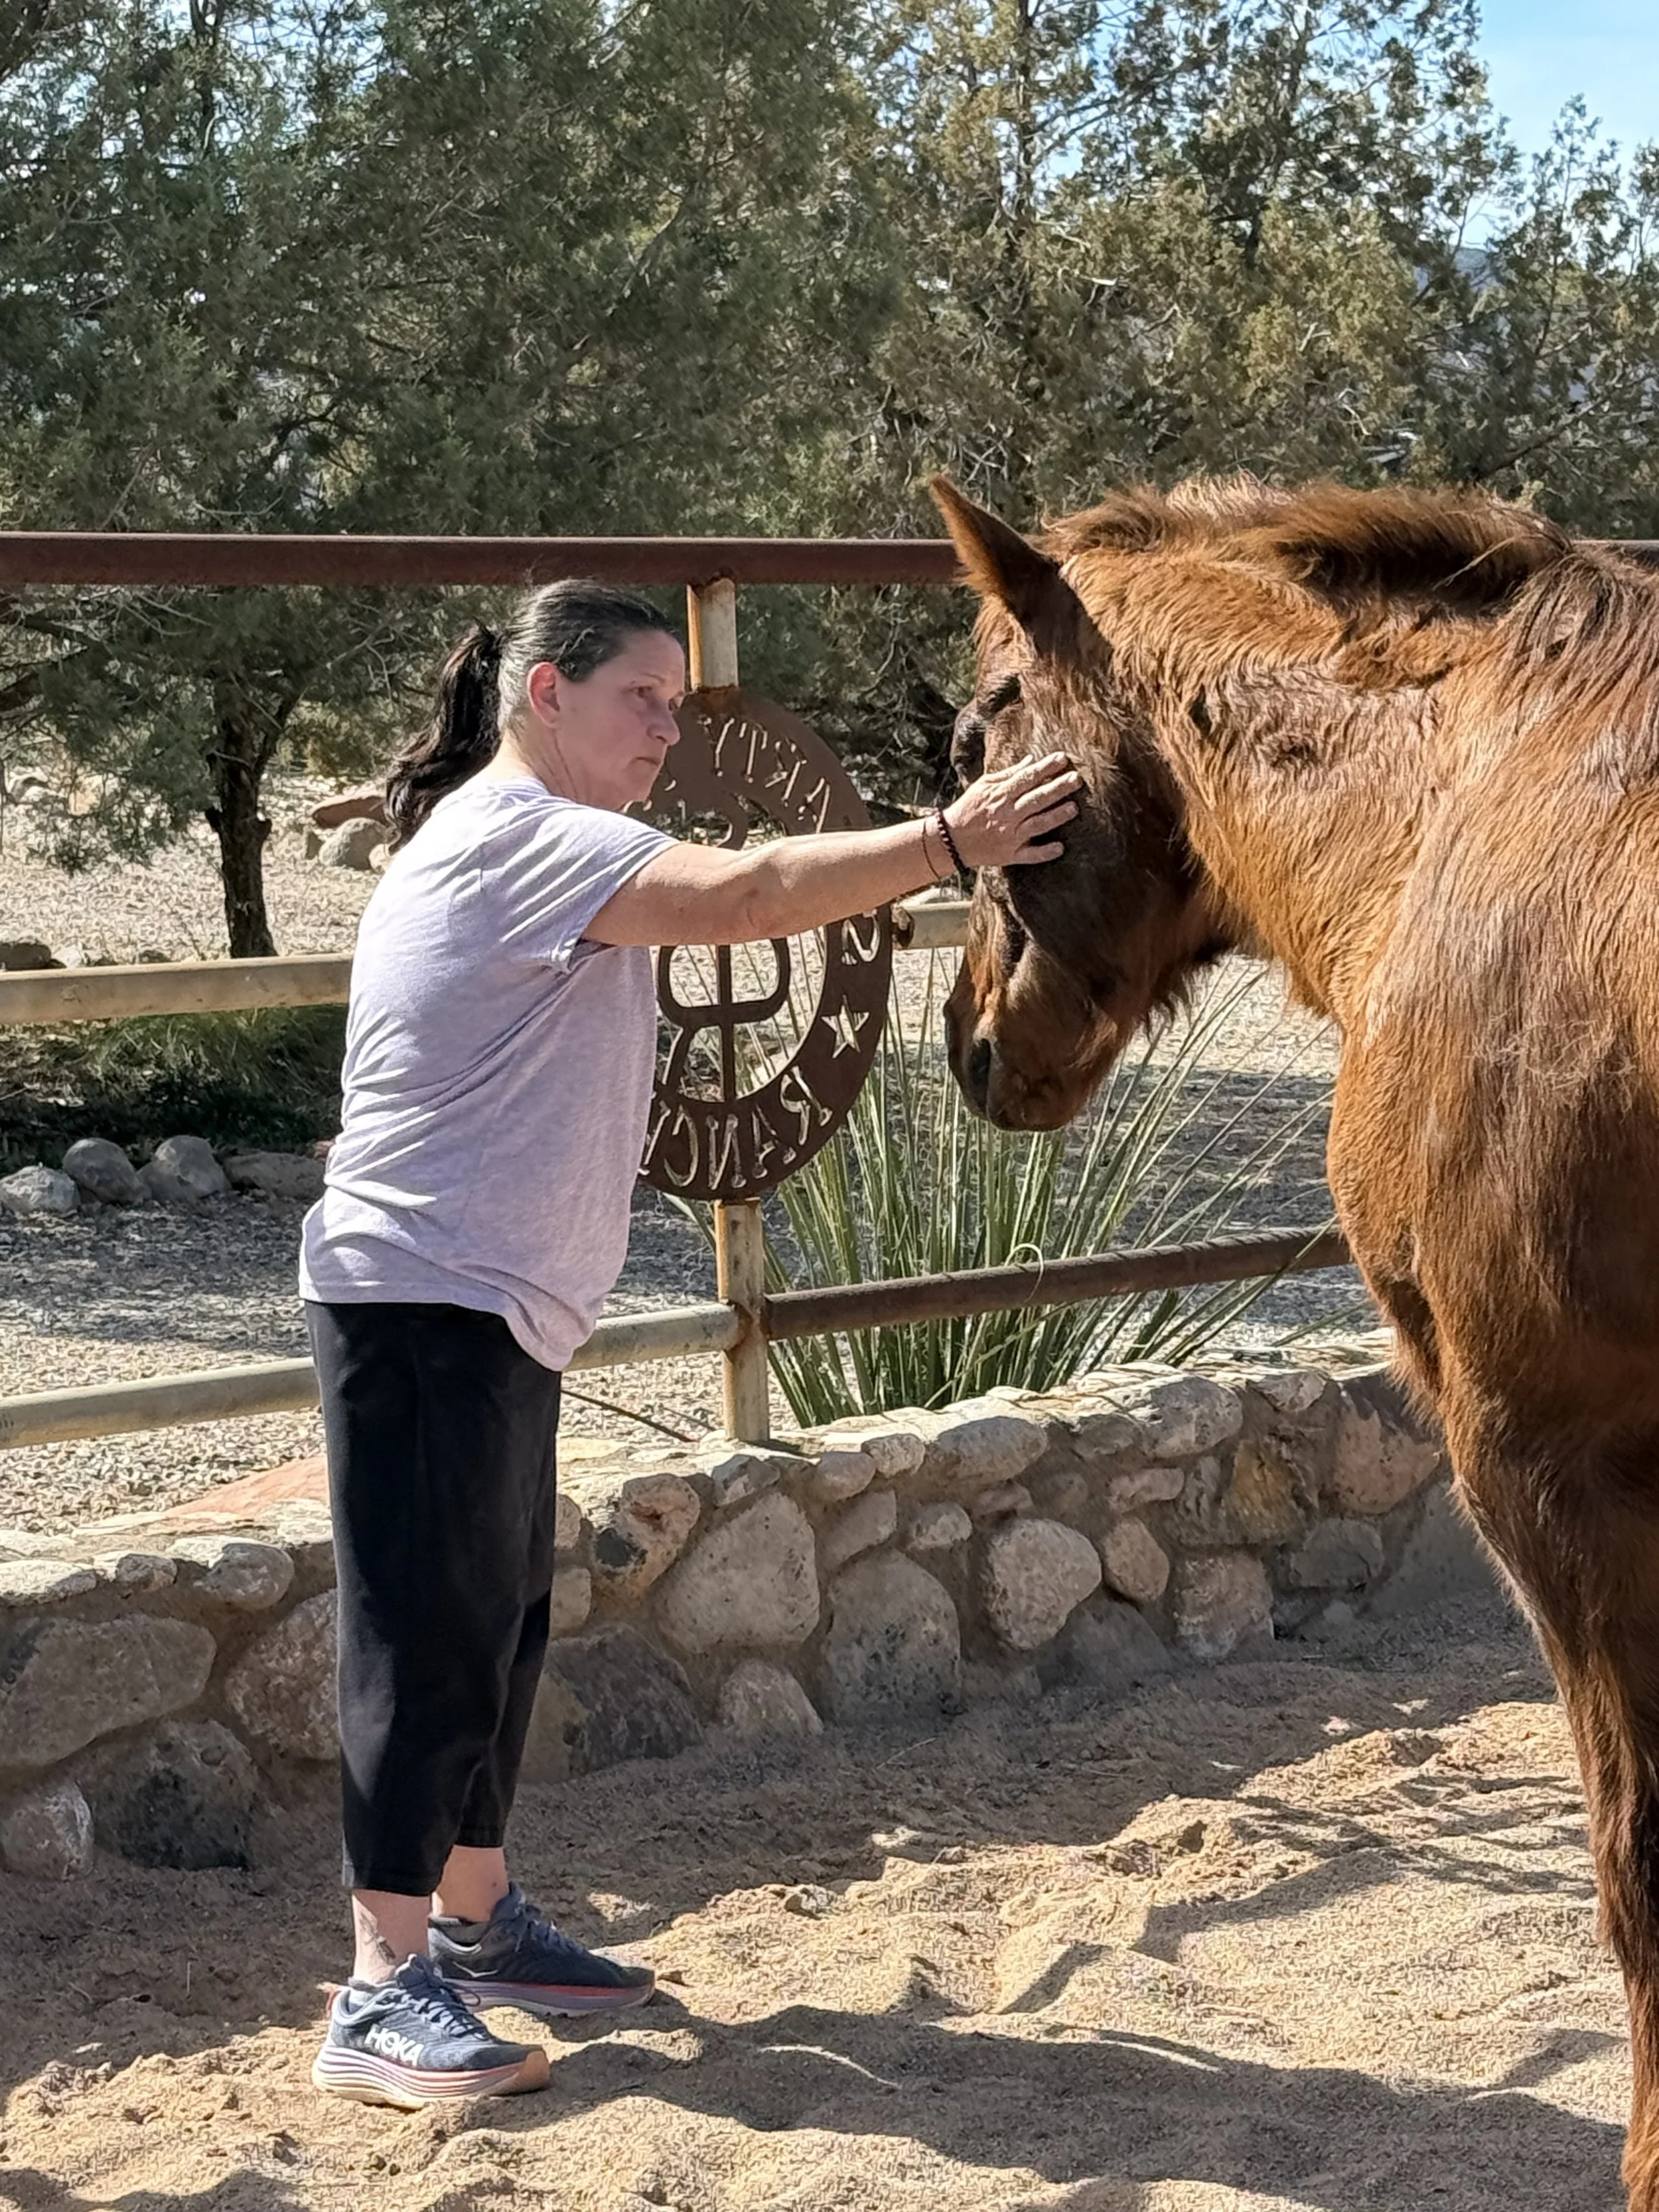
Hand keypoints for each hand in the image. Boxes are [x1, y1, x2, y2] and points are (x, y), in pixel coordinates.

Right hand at [943, 752, 1081, 869]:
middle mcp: (1006, 815)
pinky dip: (1044, 852)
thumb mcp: (984, 785)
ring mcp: (1009, 836)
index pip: (1026, 778)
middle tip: (1077, 779)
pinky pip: (1029, 855)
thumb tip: (1031, 760)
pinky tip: (1060, 848)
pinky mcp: (1009, 855)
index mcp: (999, 795)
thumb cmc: (969, 808)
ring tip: (1073, 808)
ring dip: (1056, 816)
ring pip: (1037, 825)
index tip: (1063, 758)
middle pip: (1036, 799)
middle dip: (1057, 788)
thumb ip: (1009, 774)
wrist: (950, 839)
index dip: (1045, 767)